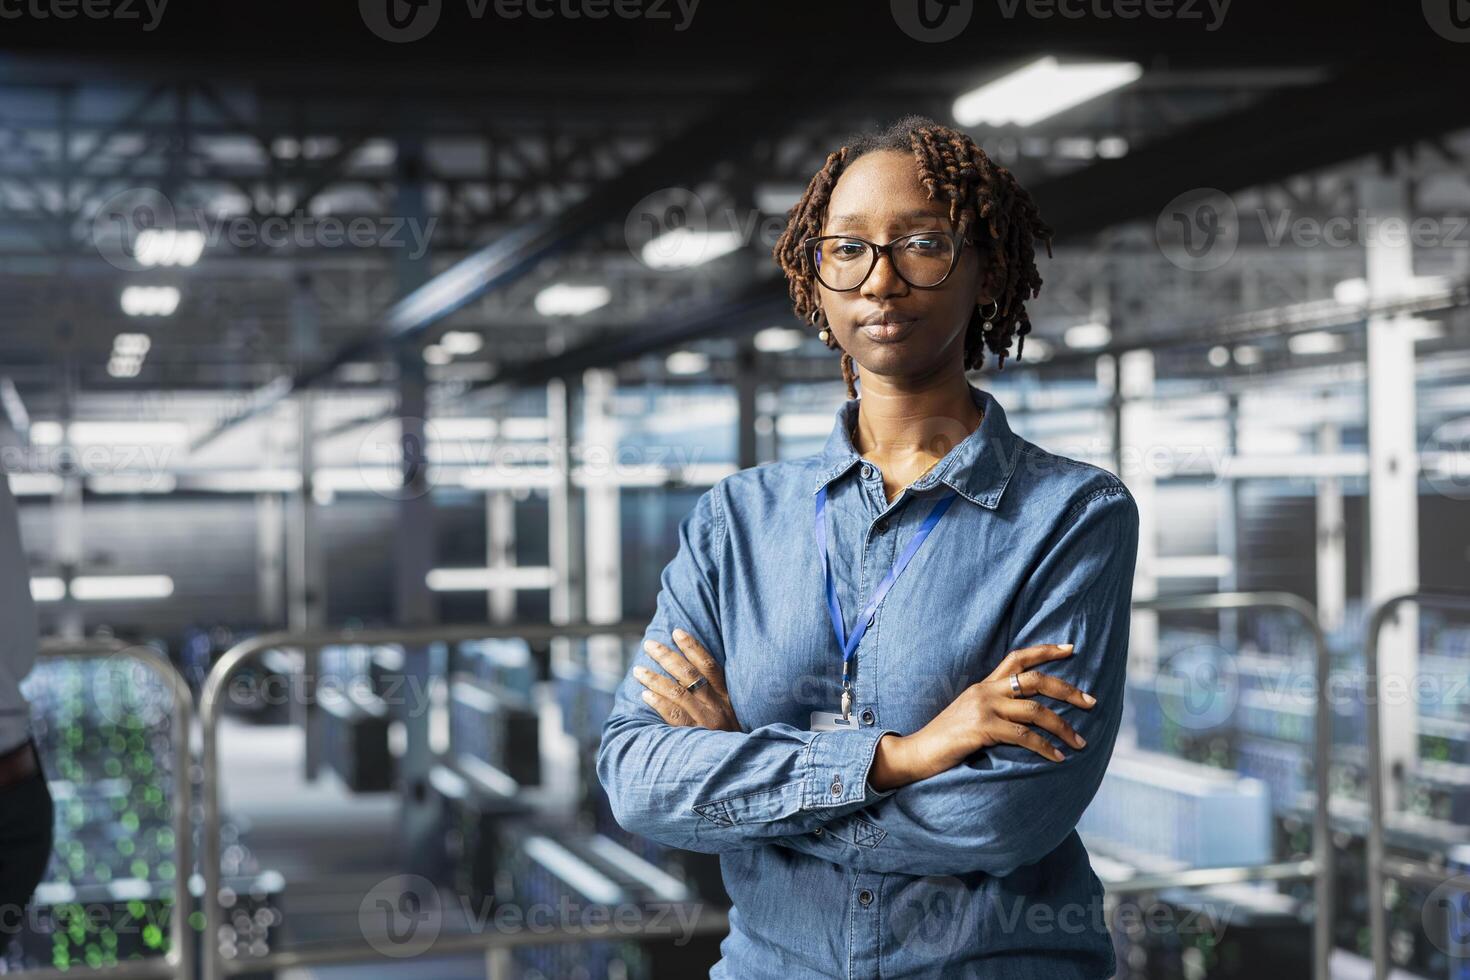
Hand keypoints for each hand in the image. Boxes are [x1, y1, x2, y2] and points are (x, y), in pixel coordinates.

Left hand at [634, 628, 740, 731]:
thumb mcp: (735, 714)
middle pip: (689, 674)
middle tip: (649, 645)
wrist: (742, 769)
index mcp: (728, 697)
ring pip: (677, 693)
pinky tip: (645, 694)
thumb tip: (692, 677)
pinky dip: (658, 703)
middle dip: (667, 656)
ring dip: (655, 679)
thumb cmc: (734, 739)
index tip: (677, 631)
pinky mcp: (695, 737)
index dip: (692, 646)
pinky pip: (673, 716)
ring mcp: (706, 722)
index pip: (709, 665)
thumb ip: (719, 697)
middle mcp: (718, 706)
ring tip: (638, 670)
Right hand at [869, 643, 1096, 790]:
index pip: (1018, 658)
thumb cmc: (944, 740)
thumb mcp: (969, 716)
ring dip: (1063, 727)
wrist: (916, 753)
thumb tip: (1023, 717)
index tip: (1071, 649)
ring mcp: (983, 708)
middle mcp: (985, 691)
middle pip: (1035, 681)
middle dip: (1068, 690)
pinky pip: (1023, 736)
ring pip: (1035, 710)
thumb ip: (992, 710)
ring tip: (1080, 742)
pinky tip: (1057, 758)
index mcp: (983, 685)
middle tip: (1091, 702)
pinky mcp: (982, 728)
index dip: (1046, 651)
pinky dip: (1045, 747)